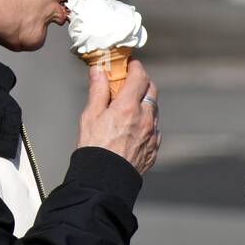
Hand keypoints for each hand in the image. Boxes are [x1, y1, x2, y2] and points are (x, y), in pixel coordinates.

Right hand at [76, 59, 159, 175]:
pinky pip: (154, 129)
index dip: (135, 67)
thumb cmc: (93, 148)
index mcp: (128, 107)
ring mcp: (153, 134)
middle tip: (130, 82)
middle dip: (143, 82)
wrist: (104, 180)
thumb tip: (99, 71)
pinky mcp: (154, 148)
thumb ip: (98, 91)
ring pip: (154, 110)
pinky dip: (146, 123)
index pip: (139, 77)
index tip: (129, 64)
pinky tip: (133, 129)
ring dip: (145, 103)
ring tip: (128, 108)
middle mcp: (145, 118)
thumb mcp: (90, 116)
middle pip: (152, 90)